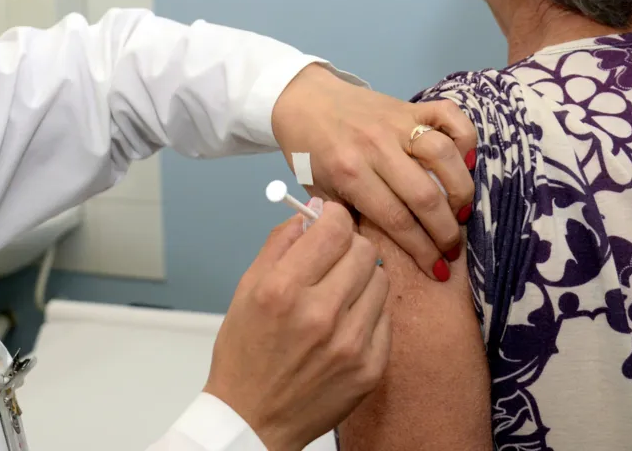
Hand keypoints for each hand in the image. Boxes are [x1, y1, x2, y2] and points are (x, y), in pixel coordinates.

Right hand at [204, 203, 389, 450]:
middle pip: (363, 250)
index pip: (333, 229)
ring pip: (381, 280)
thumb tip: (310, 212)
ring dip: (362, 278)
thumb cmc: (246, 354)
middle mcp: (319, 315)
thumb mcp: (246, 289)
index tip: (331, 220)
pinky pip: (385, 317)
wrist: (254, 418)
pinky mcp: (370, 368)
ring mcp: (350, 344)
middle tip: (334, 257)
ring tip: (339, 293)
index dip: (334, 217)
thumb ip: (279, 243)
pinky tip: (346, 323)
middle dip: (349, 245)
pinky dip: (369, 312)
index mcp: (282, 290)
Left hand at [271, 64, 475, 279]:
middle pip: (425, 195)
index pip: (397, 219)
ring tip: (461, 212)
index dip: (423, 250)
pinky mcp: (410, 104)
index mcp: (350, 173)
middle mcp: (377, 147)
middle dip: (446, 231)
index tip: (438, 271)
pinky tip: (466, 162)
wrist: (303, 102)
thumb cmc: (311, 154)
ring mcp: (396, 122)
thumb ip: (349, 221)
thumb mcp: (320, 193)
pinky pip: (449, 115)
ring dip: (460, 189)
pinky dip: (465, 136)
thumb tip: (381, 255)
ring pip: (443, 155)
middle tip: (453, 249)